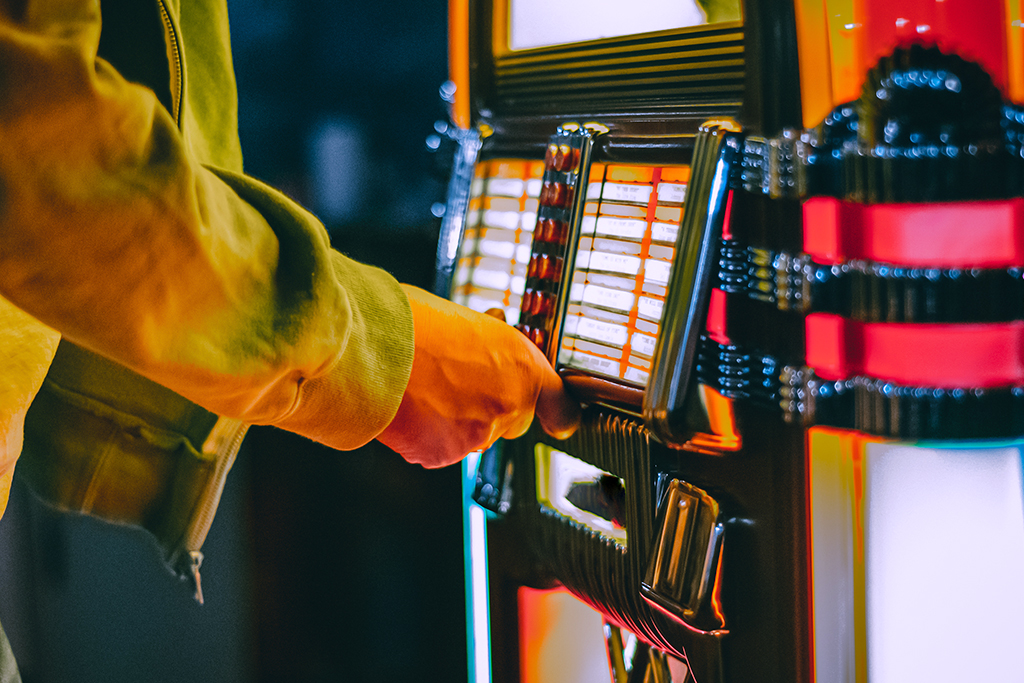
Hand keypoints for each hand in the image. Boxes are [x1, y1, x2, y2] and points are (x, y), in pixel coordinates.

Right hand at [378, 285, 579, 467]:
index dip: (560, 413)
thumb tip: (491, 343)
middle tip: (457, 382)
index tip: (561, 420)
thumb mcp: (472, 323)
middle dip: (491, 408)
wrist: (373, 345)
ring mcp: (478, 435)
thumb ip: (492, 347)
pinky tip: (410, 408)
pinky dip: (427, 436)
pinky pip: (441, 450)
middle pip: (512, 421)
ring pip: (474, 437)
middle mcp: (509, 405)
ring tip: (424, 387)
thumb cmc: (416, 323)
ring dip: (456, 421)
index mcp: (524, 368)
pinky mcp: (444, 455)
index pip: (561, 405)